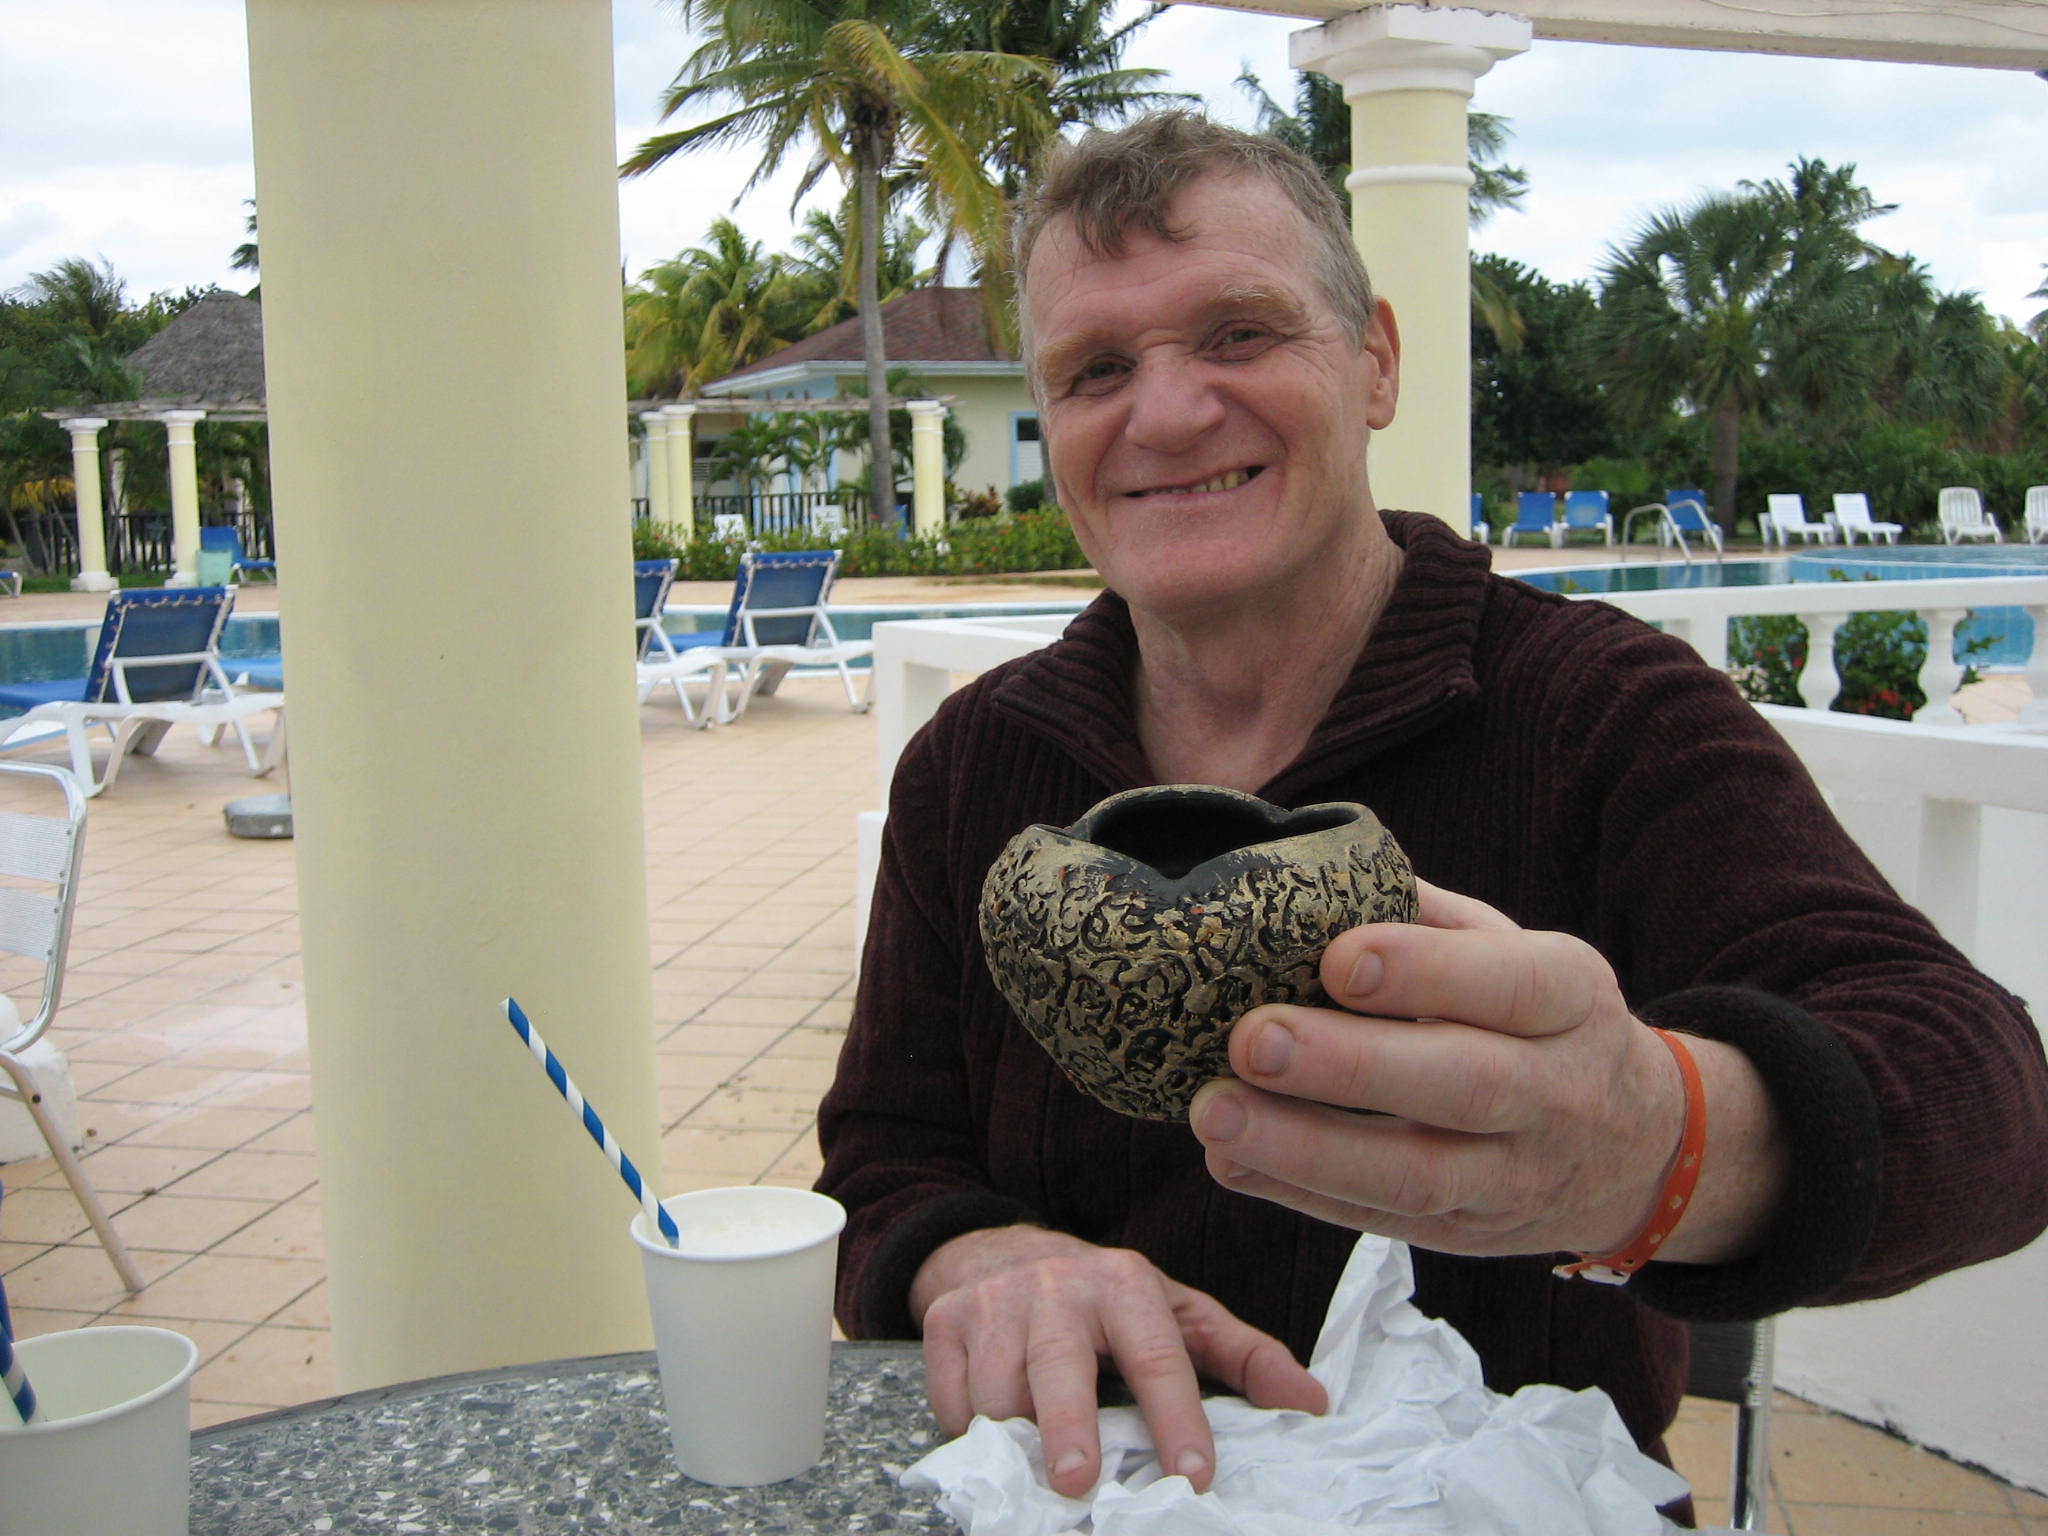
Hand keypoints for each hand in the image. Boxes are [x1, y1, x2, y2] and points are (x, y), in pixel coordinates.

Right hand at [912, 1224, 1326, 1496]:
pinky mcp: (945, 1319)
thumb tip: (1313, 1404)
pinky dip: (966, 1427)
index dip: (1178, 1418)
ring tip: (1033, 1467)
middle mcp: (1058, 1286)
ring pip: (996, 1390)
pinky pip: (949, 1395)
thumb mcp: (1178, 1313)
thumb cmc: (1104, 1301)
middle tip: (1080, 1485)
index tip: (1194, 1477)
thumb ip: (1245, 1358)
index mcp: (1126, 1283)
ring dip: (1014, 1440)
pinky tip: (991, 1435)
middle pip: (1060, 1368)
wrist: (1000, 1250)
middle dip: (1069, 1428)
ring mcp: (995, 1301)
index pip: (1157, 1356)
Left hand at [1187, 881, 1785, 1264]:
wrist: (1636, 1148)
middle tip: (1252, 1038)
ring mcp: (1515, 1177)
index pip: (1509, 984)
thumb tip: (1310, 873)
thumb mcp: (1517, 951)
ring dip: (1306, 1147)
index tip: (1337, 959)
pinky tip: (1230, 1158)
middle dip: (1350, 1067)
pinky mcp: (1468, 1234)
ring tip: (1215, 1111)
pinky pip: (1380, 1220)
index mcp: (1569, 998)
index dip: (1425, 973)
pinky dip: (1298, 1193)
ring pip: (1417, 1174)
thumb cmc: (1539, 1021)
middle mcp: (1556, 1092)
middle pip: (1463, 1085)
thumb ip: (1426, 917)